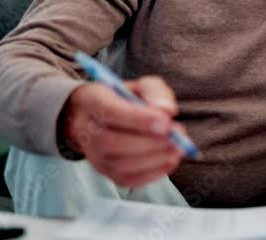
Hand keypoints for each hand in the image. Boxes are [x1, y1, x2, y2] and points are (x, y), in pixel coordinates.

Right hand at [61, 77, 189, 187]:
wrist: (100, 117)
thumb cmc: (125, 99)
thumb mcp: (140, 85)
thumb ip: (155, 92)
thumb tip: (169, 111)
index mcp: (93, 102)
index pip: (111, 112)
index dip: (139, 119)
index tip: (166, 122)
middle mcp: (87, 131)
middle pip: (112, 143)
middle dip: (150, 142)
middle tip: (177, 137)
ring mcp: (94, 155)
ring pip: (120, 164)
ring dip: (155, 159)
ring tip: (178, 148)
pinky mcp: (106, 172)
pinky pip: (128, 179)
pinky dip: (153, 173)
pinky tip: (170, 160)